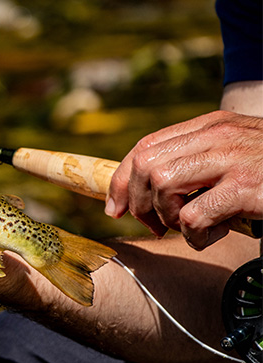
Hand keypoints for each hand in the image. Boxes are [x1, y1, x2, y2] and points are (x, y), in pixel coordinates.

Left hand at [106, 110, 262, 248]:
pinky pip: (192, 216)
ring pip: (162, 185)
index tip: (115, 209)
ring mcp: (233, 159)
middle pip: (146, 165)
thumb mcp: (232, 156)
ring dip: (166, 216)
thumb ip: (196, 162)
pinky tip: (212, 236)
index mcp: (210, 126)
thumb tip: (146, 191)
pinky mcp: (247, 188)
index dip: (120, 181)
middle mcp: (217, 136)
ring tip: (189, 227)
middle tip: (154, 225)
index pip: (145, 147)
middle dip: (138, 202)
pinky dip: (193, 235)